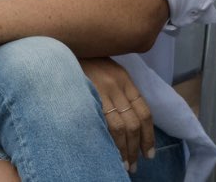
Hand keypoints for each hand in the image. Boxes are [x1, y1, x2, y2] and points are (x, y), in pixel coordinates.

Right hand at [80, 57, 153, 172]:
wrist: (65, 49)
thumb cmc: (86, 63)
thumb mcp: (108, 72)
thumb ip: (119, 91)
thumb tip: (129, 118)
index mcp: (125, 79)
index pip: (144, 111)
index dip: (149, 134)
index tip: (149, 152)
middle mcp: (117, 85)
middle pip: (134, 122)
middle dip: (137, 146)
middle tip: (136, 164)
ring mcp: (103, 91)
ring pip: (121, 127)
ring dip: (124, 150)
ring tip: (125, 165)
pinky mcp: (88, 97)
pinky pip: (104, 124)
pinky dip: (110, 142)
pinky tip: (110, 154)